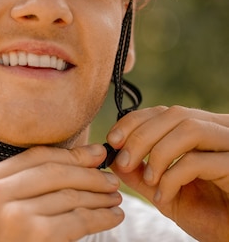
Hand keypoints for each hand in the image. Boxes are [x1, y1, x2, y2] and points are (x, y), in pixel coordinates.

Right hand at [0, 144, 122, 240]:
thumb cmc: (3, 241)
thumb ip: (26, 181)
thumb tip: (88, 155)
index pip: (33, 157)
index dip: (70, 154)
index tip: (95, 154)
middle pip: (53, 172)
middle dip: (88, 174)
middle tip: (111, 179)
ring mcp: (15, 214)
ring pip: (68, 195)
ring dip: (99, 196)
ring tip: (115, 198)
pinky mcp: (38, 234)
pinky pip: (78, 219)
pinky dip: (101, 217)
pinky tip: (113, 216)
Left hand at [107, 105, 228, 241]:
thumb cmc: (206, 215)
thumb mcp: (164, 191)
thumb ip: (138, 172)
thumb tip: (110, 154)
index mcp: (203, 131)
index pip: (164, 111)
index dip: (134, 122)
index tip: (113, 141)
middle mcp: (221, 132)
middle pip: (175, 114)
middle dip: (141, 136)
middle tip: (123, 161)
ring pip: (189, 128)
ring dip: (157, 153)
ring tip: (148, 179)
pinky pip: (197, 161)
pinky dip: (171, 177)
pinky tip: (164, 196)